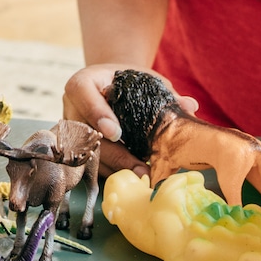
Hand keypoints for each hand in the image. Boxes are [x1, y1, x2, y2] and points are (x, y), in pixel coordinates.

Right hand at [62, 63, 198, 176]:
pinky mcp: (77, 149)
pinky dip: (113, 172)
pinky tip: (133, 179)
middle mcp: (71, 106)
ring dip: (116, 168)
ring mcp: (72, 130)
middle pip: (87, 133)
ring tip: (142, 178)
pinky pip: (93, 165)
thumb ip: (166, 94)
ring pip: (89, 154)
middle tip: (140, 169)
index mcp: (83, 82)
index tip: (117, 133)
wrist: (112, 88)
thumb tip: (189, 106)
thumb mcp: (145, 80)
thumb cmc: (129, 82)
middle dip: (115, 154)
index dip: (98, 114)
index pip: (84, 95)